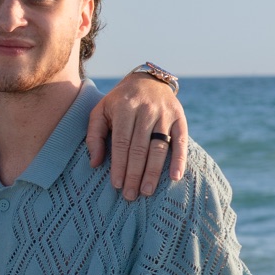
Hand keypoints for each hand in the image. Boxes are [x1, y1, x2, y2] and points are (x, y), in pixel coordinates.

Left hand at [86, 72, 187, 200]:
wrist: (147, 79)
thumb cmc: (119, 101)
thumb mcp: (100, 111)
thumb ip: (94, 136)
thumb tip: (95, 163)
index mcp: (124, 108)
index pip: (122, 142)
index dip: (119, 165)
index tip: (117, 184)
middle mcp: (146, 110)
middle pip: (140, 148)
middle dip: (135, 174)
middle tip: (130, 195)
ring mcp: (165, 114)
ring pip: (159, 147)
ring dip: (153, 172)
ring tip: (147, 191)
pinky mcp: (180, 118)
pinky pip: (181, 141)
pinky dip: (179, 160)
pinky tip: (175, 177)